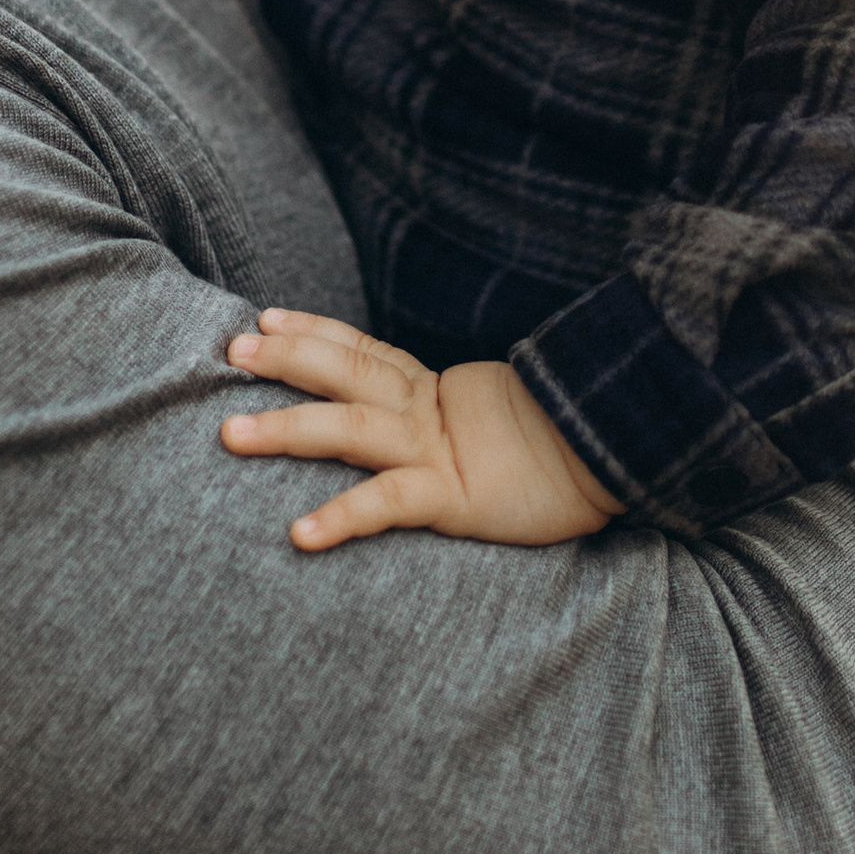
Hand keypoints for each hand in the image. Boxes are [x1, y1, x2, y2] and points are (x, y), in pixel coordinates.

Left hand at [220, 310, 618, 549]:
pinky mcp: (454, 496)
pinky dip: (341, 518)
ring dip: (285, 428)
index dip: (315, 332)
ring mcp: (438, 451)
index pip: (366, 351)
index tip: (268, 318)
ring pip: (348, 428)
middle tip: (230, 348)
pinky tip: (299, 534)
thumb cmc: (566, 450)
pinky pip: (387, 505)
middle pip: (345, 373)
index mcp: (439, 392)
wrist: (625, 458)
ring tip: (230, 434)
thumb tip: (426, 415)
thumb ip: (458, 416)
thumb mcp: (499, 424)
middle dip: (285, 359)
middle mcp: (429, 412)